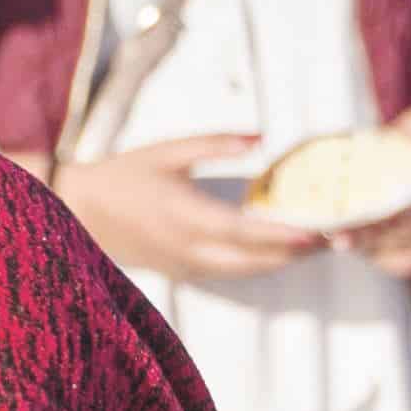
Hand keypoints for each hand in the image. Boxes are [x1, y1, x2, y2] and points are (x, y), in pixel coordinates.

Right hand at [55, 135, 328, 284]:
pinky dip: (257, 265)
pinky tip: (277, 251)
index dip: (283, 235)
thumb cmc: (124, 174)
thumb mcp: (169, 151)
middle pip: (253, 261)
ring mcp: (184, 265)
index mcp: (184, 215)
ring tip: (312, 244)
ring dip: (280, 261)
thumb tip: (262, 136)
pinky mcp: (182, 272)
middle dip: (294, 252)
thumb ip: (217, 144)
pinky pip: (229, 274)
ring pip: (244, 273)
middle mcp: (187, 248)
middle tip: (331, 237)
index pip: (245, 232)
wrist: (79, 213)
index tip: (316, 230)